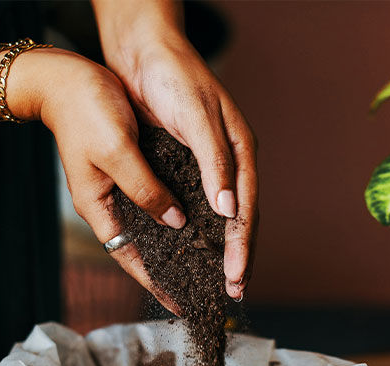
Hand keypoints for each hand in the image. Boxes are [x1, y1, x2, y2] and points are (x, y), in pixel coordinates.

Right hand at [32, 48, 194, 308]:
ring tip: (209, 259)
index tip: (181, 305)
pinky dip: (179, 211)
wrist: (67, 77)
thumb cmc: (85, 112)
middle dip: (173, 268)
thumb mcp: (116, 153)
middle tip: (205, 286)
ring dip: (179, 241)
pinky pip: (160, 198)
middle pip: (146, 248)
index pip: (131, 259)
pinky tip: (203, 216)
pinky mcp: (134, 169)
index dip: (156, 283)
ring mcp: (122, 187)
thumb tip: (176, 221)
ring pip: (156, 225)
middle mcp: (111, 204)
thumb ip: (145, 189)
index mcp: (99, 207)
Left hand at [102, 33, 257, 299]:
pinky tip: (191, 246)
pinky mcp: (185, 163)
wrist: (142, 50)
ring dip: (219, 247)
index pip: (247, 209)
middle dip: (237, 255)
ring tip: (216, 278)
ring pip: (219, 215)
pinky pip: (196, 203)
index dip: (244, 246)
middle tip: (233, 291)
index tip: (238, 278)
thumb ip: (215, 163)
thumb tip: (230, 211)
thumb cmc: (174, 77)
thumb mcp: (196, 118)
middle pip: (239, 218)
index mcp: (241, 151)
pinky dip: (197, 228)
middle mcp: (228, 161)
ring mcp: (207, 164)